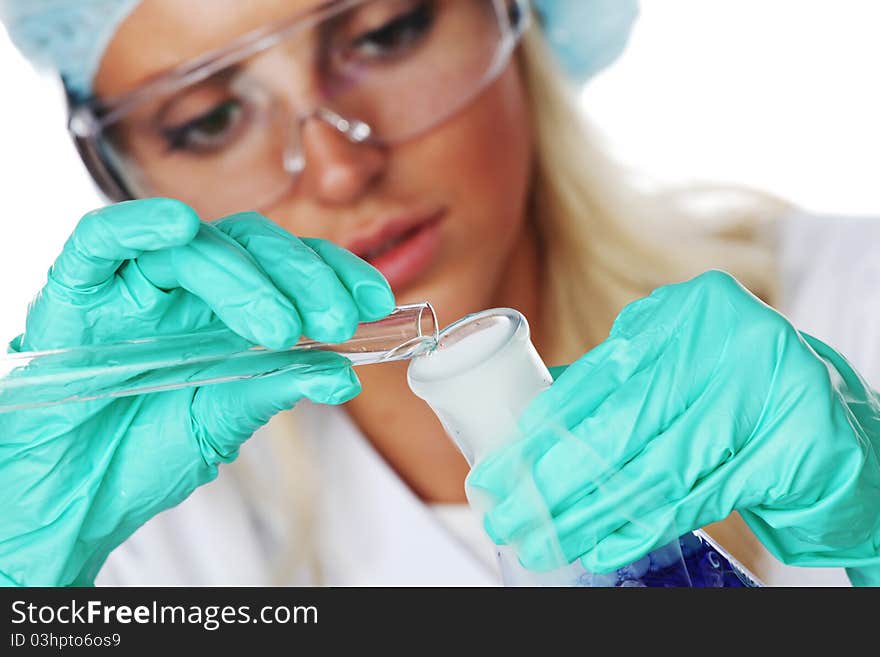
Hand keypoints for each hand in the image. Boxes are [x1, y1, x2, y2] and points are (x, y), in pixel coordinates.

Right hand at [0, 199, 394, 585]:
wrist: (70, 499)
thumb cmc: (139, 452)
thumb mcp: (224, 419)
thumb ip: (278, 386)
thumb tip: (343, 373)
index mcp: (223, 307)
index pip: (286, 264)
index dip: (333, 272)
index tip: (374, 301)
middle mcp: (182, 287)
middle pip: (249, 243)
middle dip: (302, 275)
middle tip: (336, 319)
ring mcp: (129, 286)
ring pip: (192, 244)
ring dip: (244, 274)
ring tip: (279, 325)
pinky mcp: (74, 295)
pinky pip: (99, 242)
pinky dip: (135, 229)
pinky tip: (178, 229)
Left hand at [467, 270, 879, 580]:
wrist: (834, 429)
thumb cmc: (740, 397)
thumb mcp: (679, 370)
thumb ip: (619, 381)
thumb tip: (536, 414)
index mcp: (693, 311)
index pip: (603, 376)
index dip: (545, 426)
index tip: (501, 463)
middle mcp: (734, 340)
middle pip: (623, 423)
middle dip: (555, 476)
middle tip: (506, 513)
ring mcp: (770, 392)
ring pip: (657, 466)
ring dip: (590, 510)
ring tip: (542, 537)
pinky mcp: (796, 449)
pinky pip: (702, 498)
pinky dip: (645, 526)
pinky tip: (602, 545)